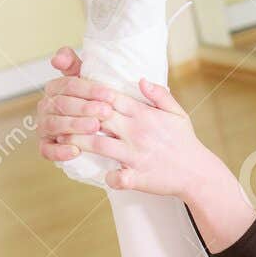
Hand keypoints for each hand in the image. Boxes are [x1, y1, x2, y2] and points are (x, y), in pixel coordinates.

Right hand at [36, 46, 112, 162]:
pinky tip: (76, 150)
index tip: (110, 95)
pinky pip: (47, 151)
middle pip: (63, 104)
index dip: (89, 89)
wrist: (95, 132)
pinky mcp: (45, 147)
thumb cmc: (92, 104)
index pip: (69, 85)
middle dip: (85, 107)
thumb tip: (57, 58)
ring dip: (75, 126)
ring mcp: (44, 127)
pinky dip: (60, 151)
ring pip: (55, 125)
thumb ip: (73, 64)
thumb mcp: (86, 82)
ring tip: (95, 127)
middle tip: (106, 112)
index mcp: (54, 88)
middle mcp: (45, 106)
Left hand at [69, 76, 205, 197]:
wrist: (198, 173)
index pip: (109, 97)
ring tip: (62, 141)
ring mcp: (135, 155)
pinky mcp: (138, 177)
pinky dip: (106, 176)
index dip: (89, 94)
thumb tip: (140, 79)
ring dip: (78, 143)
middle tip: (57, 115)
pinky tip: (100, 174)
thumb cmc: (184, 142)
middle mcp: (136, 132)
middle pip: (97, 118)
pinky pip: (116, 177)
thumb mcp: (177, 113)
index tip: (73, 93)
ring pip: (98, 145)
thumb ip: (159, 94)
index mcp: (143, 114)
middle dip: (76, 115)